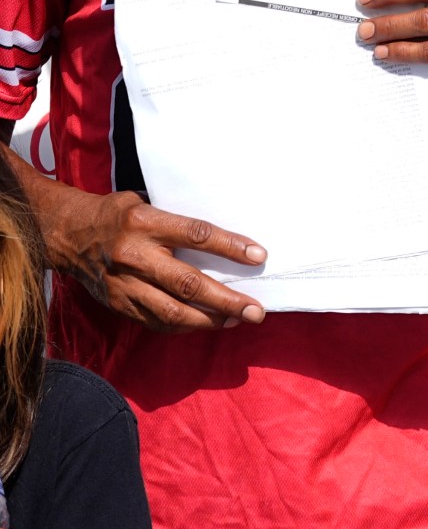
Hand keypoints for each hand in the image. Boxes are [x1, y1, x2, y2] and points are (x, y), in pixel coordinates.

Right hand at [41, 185, 264, 330]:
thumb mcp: (146, 203)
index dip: (230, 247)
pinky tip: (207, 323)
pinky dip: (184, 325)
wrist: (66, 234)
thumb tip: (225, 238)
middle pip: (187, 283)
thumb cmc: (117, 215)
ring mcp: (123, 284)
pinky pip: (155, 321)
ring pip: (172, 311)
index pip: (196, 235)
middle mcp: (133, 255)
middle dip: (226, 300)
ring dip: (209, 320)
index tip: (259, 256)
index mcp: (144, 222)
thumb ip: (178, 221)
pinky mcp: (117, 303)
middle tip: (255, 310)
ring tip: (237, 320)